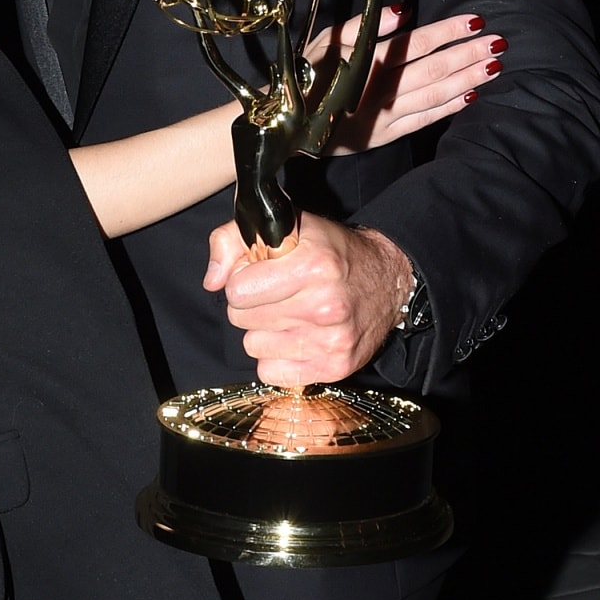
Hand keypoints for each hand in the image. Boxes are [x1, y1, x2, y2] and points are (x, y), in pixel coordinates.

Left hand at [204, 213, 413, 386]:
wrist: (388, 278)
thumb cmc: (330, 251)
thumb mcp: (284, 226)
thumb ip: (232, 239)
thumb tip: (212, 280)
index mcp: (313, 264)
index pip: (237, 290)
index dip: (242, 278)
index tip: (259, 273)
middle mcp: (325, 305)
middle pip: (241, 318)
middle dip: (251, 303)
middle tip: (276, 292)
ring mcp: (332, 340)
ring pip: (253, 345)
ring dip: (264, 330)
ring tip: (288, 312)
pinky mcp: (335, 367)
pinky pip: (270, 373)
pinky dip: (276, 357)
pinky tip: (295, 336)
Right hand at [305, 8, 503, 153]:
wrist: (282, 121)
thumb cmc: (305, 72)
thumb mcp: (326, 40)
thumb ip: (364, 24)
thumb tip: (404, 10)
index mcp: (366, 62)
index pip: (415, 43)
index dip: (448, 32)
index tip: (475, 21)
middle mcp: (378, 90)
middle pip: (433, 69)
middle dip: (468, 55)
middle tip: (499, 44)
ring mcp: (384, 116)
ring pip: (434, 96)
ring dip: (467, 80)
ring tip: (494, 67)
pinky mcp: (384, 136)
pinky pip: (423, 121)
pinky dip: (448, 109)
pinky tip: (470, 96)